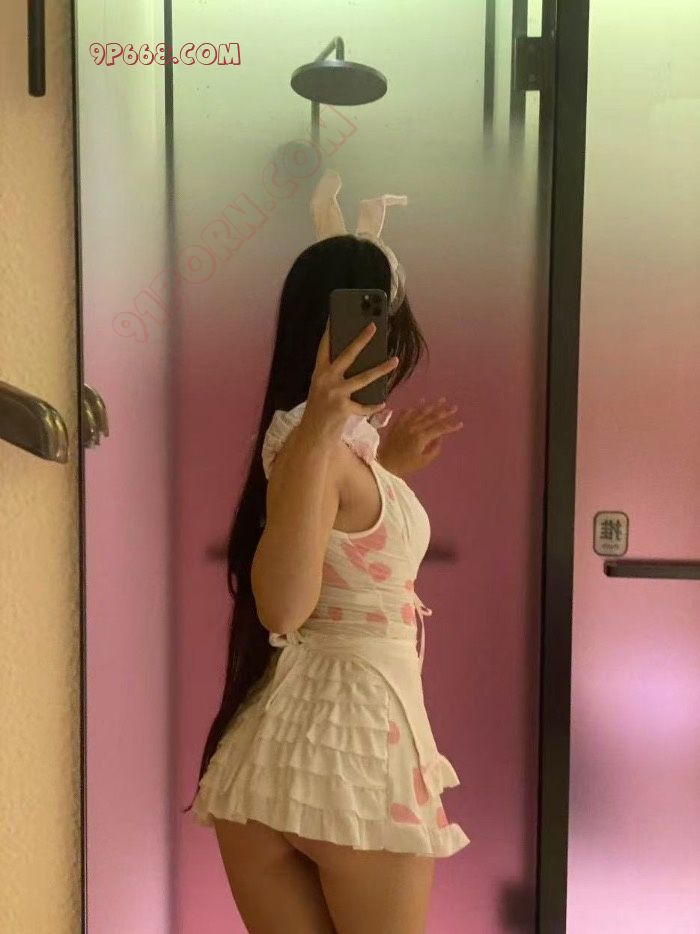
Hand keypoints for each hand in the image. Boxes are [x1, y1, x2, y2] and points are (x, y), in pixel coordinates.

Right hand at [301, 322, 399, 444]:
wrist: (312, 437)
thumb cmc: (319, 412)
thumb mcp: (322, 390)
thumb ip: (334, 377)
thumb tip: (359, 363)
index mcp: (318, 374)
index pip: (323, 348)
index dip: (329, 331)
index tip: (335, 316)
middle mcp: (325, 380)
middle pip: (347, 355)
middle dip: (361, 339)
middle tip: (374, 326)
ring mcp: (335, 394)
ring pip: (363, 377)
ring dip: (382, 368)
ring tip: (395, 360)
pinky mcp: (343, 408)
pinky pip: (365, 405)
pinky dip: (374, 405)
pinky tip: (382, 402)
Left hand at [377, 397, 463, 477]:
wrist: (384, 464)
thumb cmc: (405, 465)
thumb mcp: (423, 461)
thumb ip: (434, 449)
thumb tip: (440, 438)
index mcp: (421, 437)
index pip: (440, 429)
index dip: (451, 426)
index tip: (460, 424)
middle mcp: (414, 427)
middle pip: (432, 417)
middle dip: (444, 412)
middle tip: (454, 407)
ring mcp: (405, 424)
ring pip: (421, 412)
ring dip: (432, 405)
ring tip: (441, 399)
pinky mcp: (397, 424)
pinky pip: (407, 412)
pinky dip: (415, 407)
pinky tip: (421, 401)